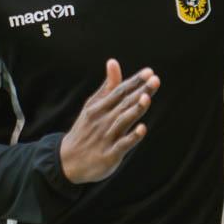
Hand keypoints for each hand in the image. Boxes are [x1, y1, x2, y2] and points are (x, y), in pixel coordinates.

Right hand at [60, 59, 159, 183]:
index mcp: (99, 107)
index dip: (135, 81)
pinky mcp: (109, 155)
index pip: (120, 91)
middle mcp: (103, 120)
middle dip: (141, 91)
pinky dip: (132, 137)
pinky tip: (142, 129)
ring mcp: (106, 138)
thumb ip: (108, 86)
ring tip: (147, 97)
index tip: (149, 72)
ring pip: (123, 121)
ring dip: (135, 109)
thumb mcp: (92, 106)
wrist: (68, 161)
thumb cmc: (86, 130)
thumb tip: (113, 61)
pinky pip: (122, 145)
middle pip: (124, 103)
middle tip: (156, 80)